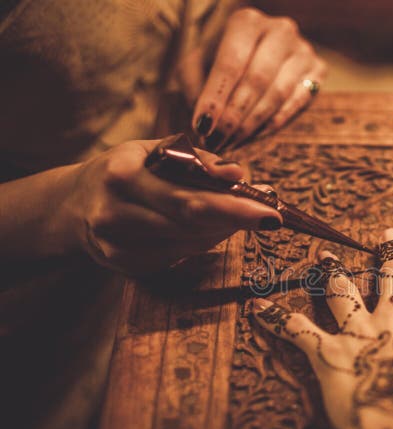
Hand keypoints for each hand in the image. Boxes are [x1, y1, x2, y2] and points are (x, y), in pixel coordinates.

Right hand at [58, 139, 280, 274]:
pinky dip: (199, 244)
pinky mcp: (124, 266)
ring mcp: (117, 246)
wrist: (73, 204)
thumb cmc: (128, 170)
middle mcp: (116, 213)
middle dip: (237, 221)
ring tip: (236, 216)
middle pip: (191, 225)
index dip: (234, 208)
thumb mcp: (156, 149)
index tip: (271, 211)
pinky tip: (204, 230)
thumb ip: (200, 161)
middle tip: (270, 218)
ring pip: (189, 245)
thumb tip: (240, 174)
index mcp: (123, 176)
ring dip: (220, 232)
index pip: (189, 197)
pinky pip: (177, 257)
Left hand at [190, 8, 326, 150]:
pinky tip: (254, 136)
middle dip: (235, 116)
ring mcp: (303, 50)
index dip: (217, 97)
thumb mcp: (198, 65)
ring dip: (252, 125)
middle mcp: (280, 31)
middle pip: (257, 80)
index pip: (231, 63)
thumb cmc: (222, 58)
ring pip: (278, 95)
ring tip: (232, 142)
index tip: (204, 126)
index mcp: (247, 22)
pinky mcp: (318, 71)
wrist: (257, 51)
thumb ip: (195, 88)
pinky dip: (273, 124)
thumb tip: (204, 123)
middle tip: (218, 140)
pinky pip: (296, 104)